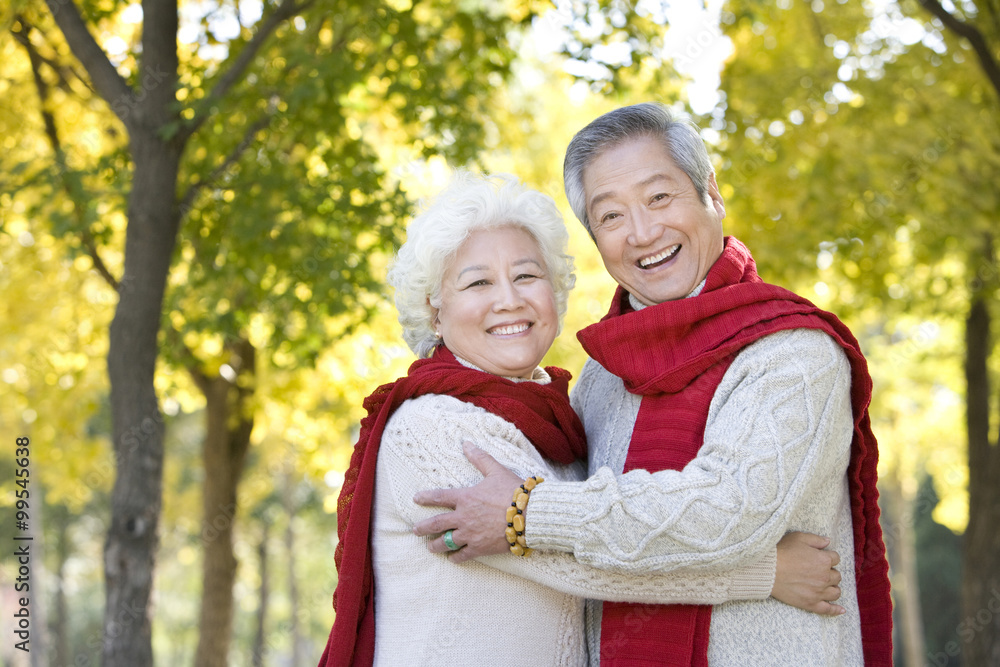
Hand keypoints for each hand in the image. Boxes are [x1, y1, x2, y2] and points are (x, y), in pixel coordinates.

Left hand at [412, 442, 522, 562]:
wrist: (529, 514)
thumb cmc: (513, 491)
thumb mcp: (496, 471)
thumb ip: (480, 458)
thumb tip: (467, 443)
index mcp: (466, 497)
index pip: (440, 496)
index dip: (426, 497)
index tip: (416, 499)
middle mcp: (463, 517)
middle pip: (436, 524)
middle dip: (423, 527)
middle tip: (415, 530)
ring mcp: (470, 534)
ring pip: (446, 543)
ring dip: (436, 545)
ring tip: (429, 548)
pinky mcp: (480, 548)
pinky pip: (463, 555)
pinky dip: (456, 558)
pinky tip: (452, 559)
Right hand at [771, 532, 844, 615]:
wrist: (767, 570)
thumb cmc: (782, 551)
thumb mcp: (799, 538)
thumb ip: (816, 539)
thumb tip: (828, 541)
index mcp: (824, 560)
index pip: (835, 558)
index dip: (828, 557)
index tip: (820, 557)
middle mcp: (825, 577)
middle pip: (837, 576)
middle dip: (830, 572)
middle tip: (819, 571)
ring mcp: (819, 592)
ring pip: (835, 592)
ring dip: (833, 587)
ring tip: (826, 585)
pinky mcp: (811, 603)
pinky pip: (828, 609)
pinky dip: (836, 610)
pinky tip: (841, 610)